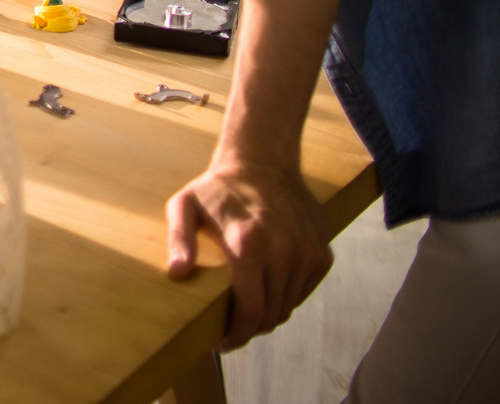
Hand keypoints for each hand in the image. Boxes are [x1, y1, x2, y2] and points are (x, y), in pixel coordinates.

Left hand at [165, 159, 332, 351]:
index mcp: (248, 244)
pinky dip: (289, 294)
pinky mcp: (322, 251)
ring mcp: (307, 251)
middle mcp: (284, 250)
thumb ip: (178, 239)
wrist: (263, 159)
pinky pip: (305, 290)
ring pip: (289, 305)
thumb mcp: (185, 206)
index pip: (251, 312)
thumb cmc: (219, 187)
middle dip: (251, 326)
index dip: (237, 335)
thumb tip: (177, 273)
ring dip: (270, 310)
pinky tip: (270, 281)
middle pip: (271, 314)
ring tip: (251, 301)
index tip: (223, 340)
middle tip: (234, 321)